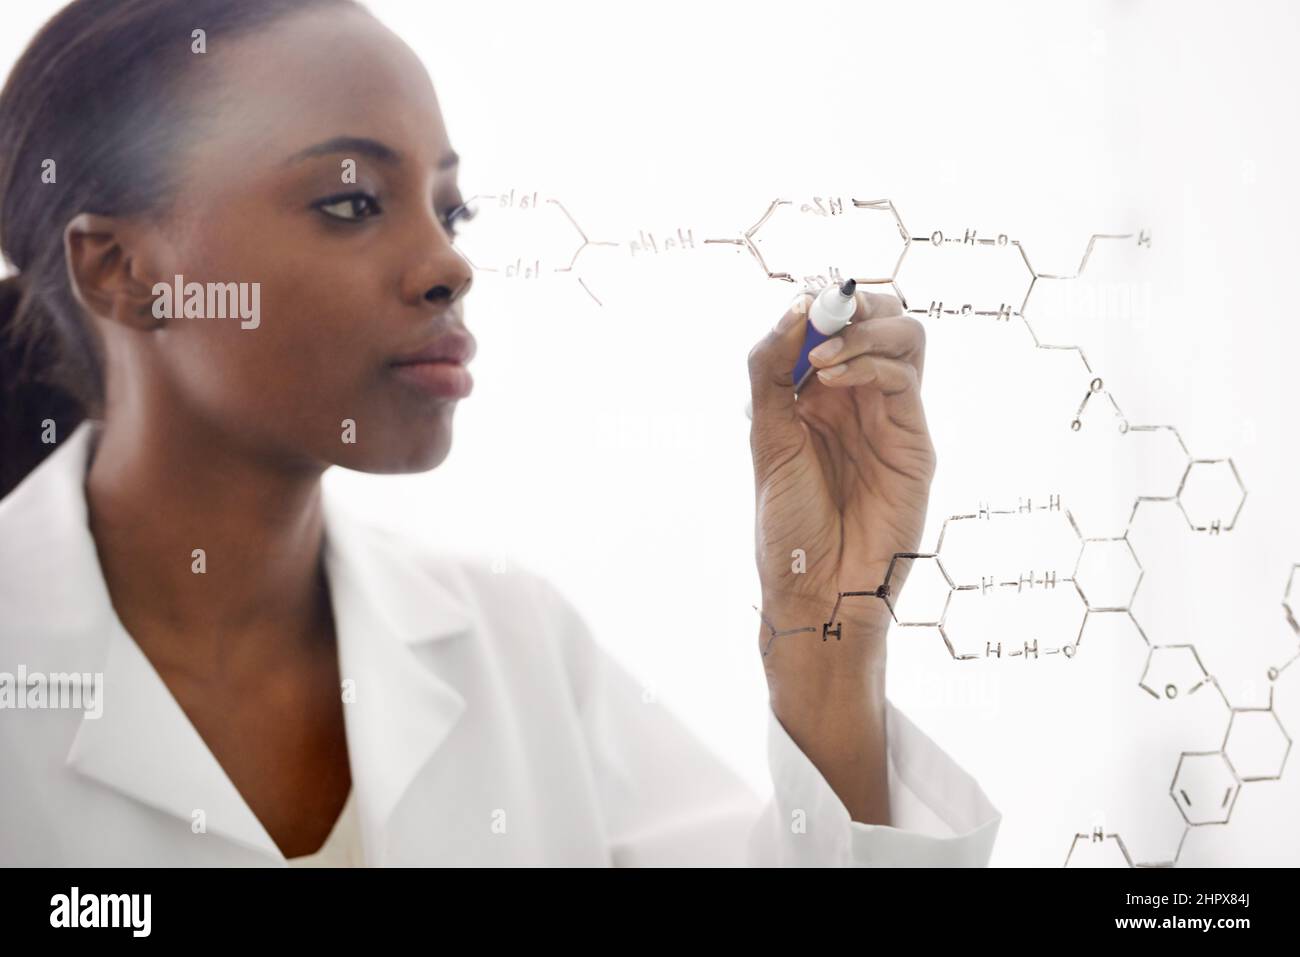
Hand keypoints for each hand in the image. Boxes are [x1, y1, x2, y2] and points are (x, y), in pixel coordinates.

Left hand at [747, 287, 935, 687]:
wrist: (816, 588)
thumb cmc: (788, 523)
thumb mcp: (766, 436)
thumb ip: (770, 369)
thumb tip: (795, 307)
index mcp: (818, 396)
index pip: (835, 325)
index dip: (821, 304)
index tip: (800, 303)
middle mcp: (858, 400)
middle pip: (882, 319)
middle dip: (853, 305)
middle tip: (824, 316)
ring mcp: (890, 418)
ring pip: (905, 337)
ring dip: (865, 330)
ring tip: (823, 356)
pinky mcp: (914, 442)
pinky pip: (905, 379)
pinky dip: (870, 363)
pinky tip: (832, 379)